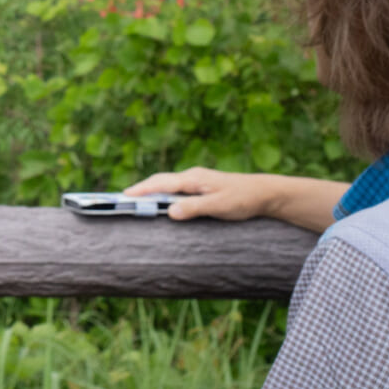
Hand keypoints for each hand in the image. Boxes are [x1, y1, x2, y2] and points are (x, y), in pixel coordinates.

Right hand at [124, 168, 348, 232]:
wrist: (266, 194)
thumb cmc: (244, 199)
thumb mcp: (219, 206)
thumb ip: (194, 208)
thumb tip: (169, 212)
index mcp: (193, 178)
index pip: (160, 183)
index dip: (141, 190)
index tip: (124, 196)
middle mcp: (192, 177)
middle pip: (160, 181)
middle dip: (141, 189)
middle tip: (122, 200)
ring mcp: (197, 181)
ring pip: (167, 185)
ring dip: (151, 191)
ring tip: (136, 201)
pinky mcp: (202, 187)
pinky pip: (176, 189)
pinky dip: (163, 194)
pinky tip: (160, 203)